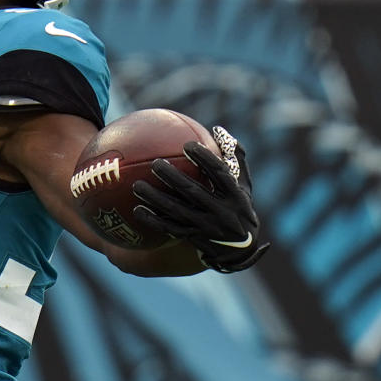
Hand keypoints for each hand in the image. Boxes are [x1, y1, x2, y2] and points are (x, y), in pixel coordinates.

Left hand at [131, 126, 269, 272]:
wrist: (240, 249)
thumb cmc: (238, 206)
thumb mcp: (244, 185)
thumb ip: (235, 159)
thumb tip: (218, 130)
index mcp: (236, 196)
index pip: (220, 174)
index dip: (204, 159)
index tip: (187, 145)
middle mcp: (222, 212)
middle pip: (194, 192)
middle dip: (173, 178)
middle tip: (155, 163)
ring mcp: (206, 228)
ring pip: (177, 211)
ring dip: (156, 198)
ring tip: (137, 185)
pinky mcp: (194, 238)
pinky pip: (170, 229)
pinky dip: (153, 220)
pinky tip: (137, 210)